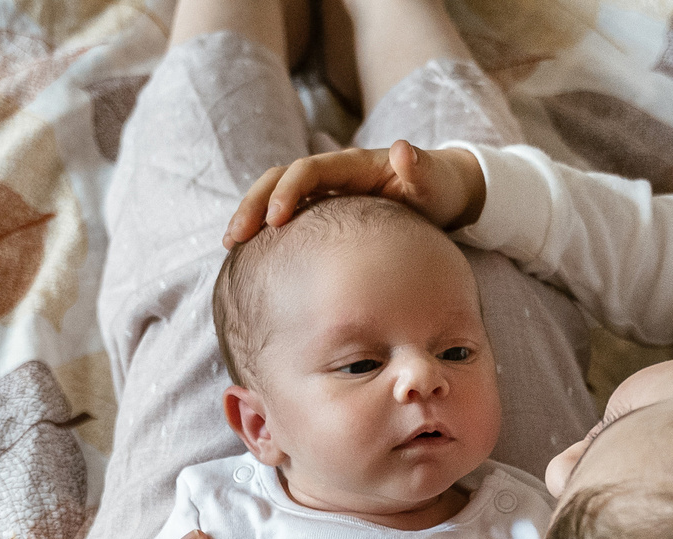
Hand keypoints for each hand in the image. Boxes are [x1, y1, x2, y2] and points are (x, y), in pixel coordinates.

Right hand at [227, 141, 486, 243]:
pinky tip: (252, 257)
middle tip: (234, 237)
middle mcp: (332, 173)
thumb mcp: (434, 180)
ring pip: (276, 194)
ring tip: (230, 245)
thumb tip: (402, 148)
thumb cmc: (438, 189)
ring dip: (251, 215)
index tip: (275, 221)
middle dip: (253, 203)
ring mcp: (326, 191)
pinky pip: (289, 215)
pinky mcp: (324, 209)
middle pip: (279, 179)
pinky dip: (266, 230)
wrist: (441, 193)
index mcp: (351, 165)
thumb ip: (419, 168)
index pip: (308, 171)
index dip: (288, 191)